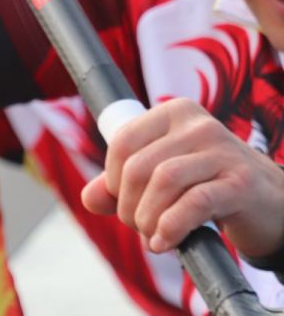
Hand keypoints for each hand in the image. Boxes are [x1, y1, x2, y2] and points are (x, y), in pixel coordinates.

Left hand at [81, 98, 283, 256]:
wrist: (269, 202)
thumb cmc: (208, 185)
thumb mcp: (161, 179)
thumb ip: (120, 186)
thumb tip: (89, 199)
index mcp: (173, 113)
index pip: (123, 141)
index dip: (113, 179)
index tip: (123, 201)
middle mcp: (198, 125)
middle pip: (139, 166)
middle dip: (129, 206)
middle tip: (140, 226)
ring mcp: (222, 151)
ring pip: (163, 181)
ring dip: (148, 218)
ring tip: (153, 235)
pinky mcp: (240, 183)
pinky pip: (193, 203)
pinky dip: (171, 227)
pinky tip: (165, 242)